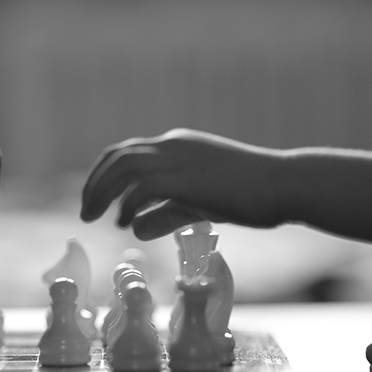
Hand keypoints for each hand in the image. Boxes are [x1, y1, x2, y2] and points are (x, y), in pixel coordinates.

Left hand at [80, 128, 283, 238]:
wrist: (285, 184)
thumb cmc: (251, 195)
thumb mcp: (200, 204)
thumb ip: (167, 211)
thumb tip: (135, 226)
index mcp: (177, 146)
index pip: (127, 153)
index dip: (104, 175)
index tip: (96, 200)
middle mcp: (173, 146)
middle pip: (117, 157)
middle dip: (95, 184)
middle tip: (86, 213)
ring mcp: (181, 158)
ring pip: (124, 166)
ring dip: (103, 191)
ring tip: (96, 217)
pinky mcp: (189, 177)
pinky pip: (144, 187)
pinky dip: (128, 204)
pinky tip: (124, 223)